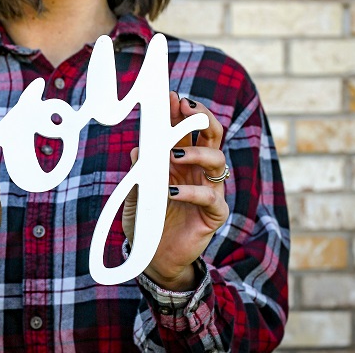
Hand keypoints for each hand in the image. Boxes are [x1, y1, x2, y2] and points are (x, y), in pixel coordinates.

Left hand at [122, 91, 228, 290]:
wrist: (154, 258)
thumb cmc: (146, 221)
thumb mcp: (136, 194)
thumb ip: (139, 172)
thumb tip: (138, 148)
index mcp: (182, 161)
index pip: (187, 130)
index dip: (181, 112)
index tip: (171, 96)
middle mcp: (199, 172)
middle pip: (211, 135)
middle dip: (201, 118)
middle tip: (186, 107)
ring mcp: (210, 191)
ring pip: (217, 160)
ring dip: (197, 153)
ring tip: (174, 155)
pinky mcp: (214, 215)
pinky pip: (211, 198)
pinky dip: (192, 192)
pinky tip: (172, 192)